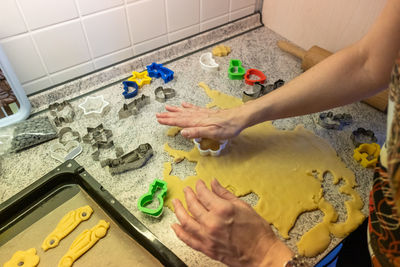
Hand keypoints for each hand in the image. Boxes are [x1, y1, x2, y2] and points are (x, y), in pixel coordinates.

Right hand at [156, 102, 245, 139]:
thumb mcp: (213, 133)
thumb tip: (182, 132)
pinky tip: (184, 105)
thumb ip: (197, 132)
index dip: (169, 121)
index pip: (180, 121)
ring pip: (185, 111)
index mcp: (198, 122)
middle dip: (169, 115)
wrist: (239, 118)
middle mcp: (198, 116)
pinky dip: (187, 107)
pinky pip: (194, 108)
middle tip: (158, 114)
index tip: (159, 119)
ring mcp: (203, 113)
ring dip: (175, 110)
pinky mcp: (208, 112)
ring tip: (167, 107)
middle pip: (180, 115)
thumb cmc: (228, 127)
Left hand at [171, 179, 292, 266]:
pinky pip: (188, 239)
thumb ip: (225, 194)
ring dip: (179, 210)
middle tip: (186, 190)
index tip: (199, 183)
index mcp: (223, 210)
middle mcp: (212, 223)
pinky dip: (179, 232)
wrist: (262, 254)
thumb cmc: (257, 232)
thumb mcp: (243, 207)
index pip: (204, 194)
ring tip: (176, 203)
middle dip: (188, 195)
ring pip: (186, 221)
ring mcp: (208, 237)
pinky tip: (175, 225)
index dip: (199, 186)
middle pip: (193, 205)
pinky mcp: (206, 249)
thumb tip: (214, 183)